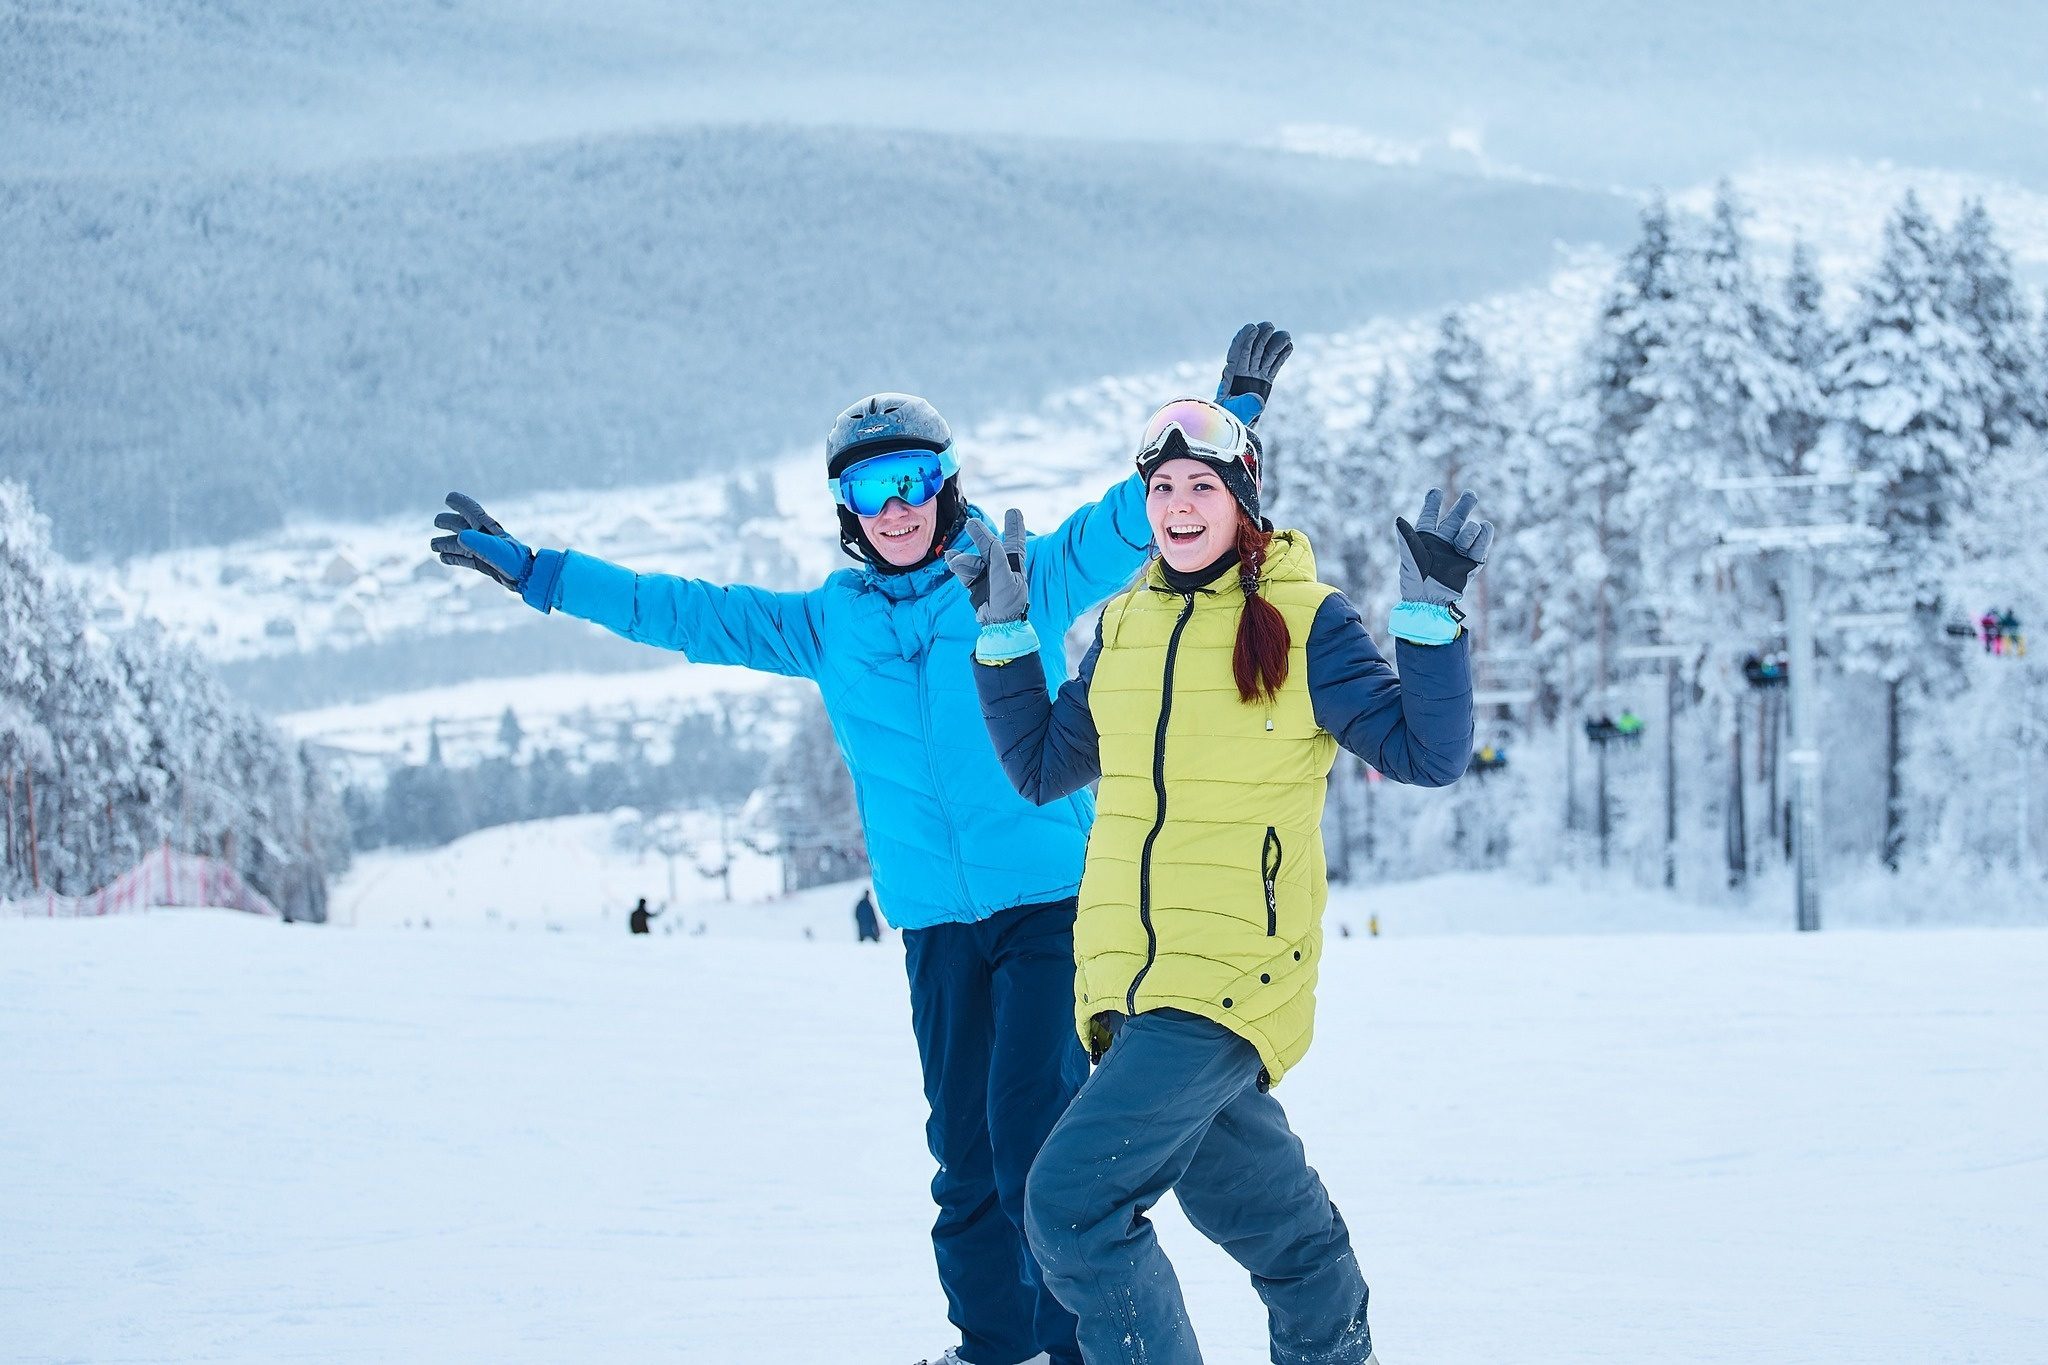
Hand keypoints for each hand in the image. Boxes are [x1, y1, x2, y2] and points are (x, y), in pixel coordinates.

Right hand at [432, 492, 532, 591]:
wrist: (526, 577)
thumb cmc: (514, 561)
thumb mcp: (496, 550)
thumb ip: (479, 542)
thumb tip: (460, 536)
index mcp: (488, 528)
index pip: (471, 511)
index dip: (460, 503)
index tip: (448, 498)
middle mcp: (483, 537)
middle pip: (461, 526)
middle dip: (448, 522)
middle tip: (436, 522)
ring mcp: (482, 550)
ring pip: (459, 544)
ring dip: (446, 544)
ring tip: (433, 545)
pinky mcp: (482, 563)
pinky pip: (464, 559)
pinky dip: (453, 558)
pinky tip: (443, 558)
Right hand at [945, 509, 1030, 626]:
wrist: (998, 623)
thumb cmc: (1008, 602)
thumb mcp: (1007, 580)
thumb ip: (999, 561)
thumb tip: (995, 543)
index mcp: (1014, 563)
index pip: (1015, 540)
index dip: (1014, 526)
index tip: (1013, 511)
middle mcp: (1000, 566)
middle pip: (989, 545)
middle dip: (980, 534)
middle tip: (971, 524)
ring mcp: (986, 574)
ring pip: (972, 560)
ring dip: (963, 559)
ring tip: (953, 559)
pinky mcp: (975, 583)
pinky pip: (964, 571)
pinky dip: (957, 567)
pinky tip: (951, 560)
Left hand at [1215, 321, 1292, 424]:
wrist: (1235, 428)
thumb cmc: (1228, 420)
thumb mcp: (1234, 414)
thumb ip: (1244, 407)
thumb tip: (1258, 401)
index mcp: (1230, 377)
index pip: (1236, 354)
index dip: (1243, 340)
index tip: (1251, 327)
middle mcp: (1242, 373)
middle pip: (1252, 351)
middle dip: (1260, 337)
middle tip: (1269, 326)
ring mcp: (1254, 376)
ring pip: (1265, 356)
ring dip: (1274, 344)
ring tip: (1286, 335)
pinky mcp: (1264, 382)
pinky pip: (1273, 366)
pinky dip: (1281, 357)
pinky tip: (1289, 346)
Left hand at [1395, 489, 1492, 606]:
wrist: (1429, 600)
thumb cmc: (1415, 578)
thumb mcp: (1410, 555)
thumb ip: (1406, 536)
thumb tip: (1398, 519)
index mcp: (1426, 538)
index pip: (1429, 516)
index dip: (1432, 503)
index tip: (1435, 491)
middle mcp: (1443, 542)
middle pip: (1455, 519)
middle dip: (1463, 506)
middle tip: (1471, 494)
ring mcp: (1458, 552)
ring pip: (1469, 531)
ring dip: (1470, 529)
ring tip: (1468, 531)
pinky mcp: (1471, 563)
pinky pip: (1480, 547)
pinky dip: (1484, 536)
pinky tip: (1486, 526)